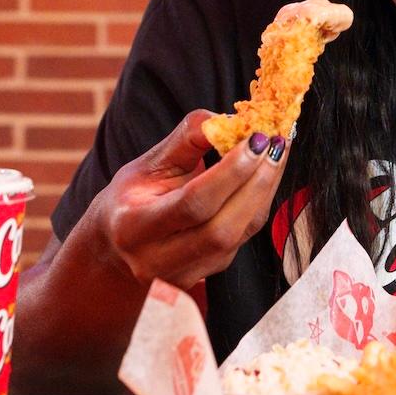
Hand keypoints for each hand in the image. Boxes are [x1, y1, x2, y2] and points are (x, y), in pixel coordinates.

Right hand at [93, 110, 291, 288]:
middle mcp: (156, 260)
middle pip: (221, 229)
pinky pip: (243, 238)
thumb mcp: (147, 164)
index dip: (230, 172)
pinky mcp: (207, 274)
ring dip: (265, 190)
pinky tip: (267, 173)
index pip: (192, 204)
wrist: (116, 248)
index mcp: (133, 228)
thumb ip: (186, 140)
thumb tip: (229, 119)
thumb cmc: (132, 197)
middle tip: (278, 142)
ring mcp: (184, 275)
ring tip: (279, 151)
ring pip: (238, 236)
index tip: (257, 138)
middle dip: (256, 182)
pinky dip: (259, 202)